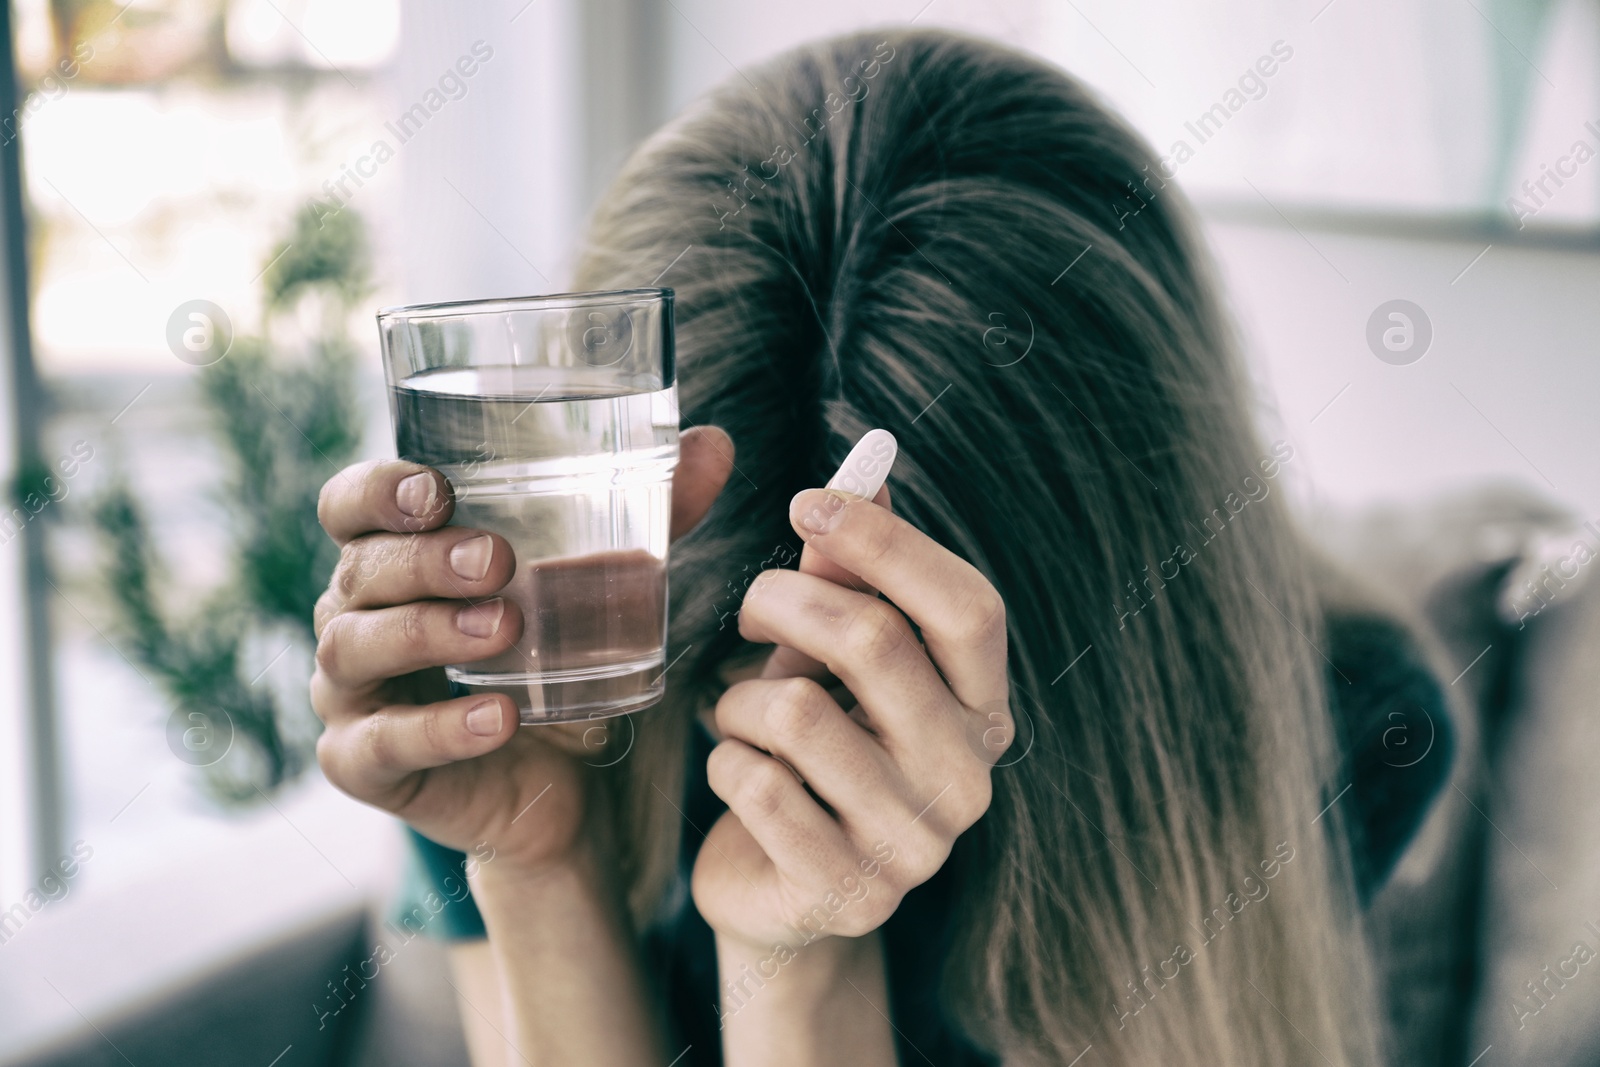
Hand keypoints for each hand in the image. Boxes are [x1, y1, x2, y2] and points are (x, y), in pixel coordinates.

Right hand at [310, 426, 733, 871]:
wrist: (565, 785)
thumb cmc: (559, 657)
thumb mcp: (607, 580)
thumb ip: (654, 512)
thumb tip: (713, 444)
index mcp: (395, 555)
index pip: (350, 505)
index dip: (378, 490)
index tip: (438, 489)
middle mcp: (356, 615)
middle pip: (359, 570)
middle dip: (423, 560)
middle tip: (497, 561)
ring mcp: (352, 693)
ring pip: (354, 648)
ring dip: (426, 632)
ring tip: (504, 628)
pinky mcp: (365, 766)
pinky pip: (382, 744)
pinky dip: (440, 728)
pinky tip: (500, 717)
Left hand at [692, 488, 1010, 950]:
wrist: (787, 893)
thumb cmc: (816, 753)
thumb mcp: (834, 661)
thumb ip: (849, 579)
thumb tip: (857, 480)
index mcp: (982, 709)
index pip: (970, 608)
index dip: (890, 543)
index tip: (810, 501)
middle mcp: (967, 778)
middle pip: (874, 642)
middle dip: (783, 603)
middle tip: (749, 611)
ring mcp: (915, 847)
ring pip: (796, 713)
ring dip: (740, 701)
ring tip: (740, 718)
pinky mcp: (848, 894)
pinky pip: (758, 788)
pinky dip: (725, 764)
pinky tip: (737, 776)